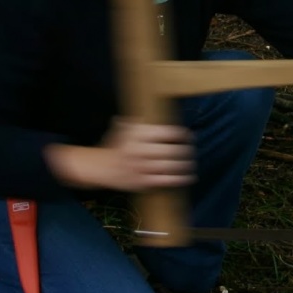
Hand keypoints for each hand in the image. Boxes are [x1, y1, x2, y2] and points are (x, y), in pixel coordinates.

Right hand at [45, 119, 195, 191]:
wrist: (100, 167)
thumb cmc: (116, 145)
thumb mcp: (125, 129)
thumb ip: (140, 122)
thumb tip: (158, 110)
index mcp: (137, 135)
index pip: (165, 132)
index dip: (180, 134)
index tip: (188, 135)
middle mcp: (140, 150)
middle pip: (170, 150)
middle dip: (185, 151)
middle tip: (192, 150)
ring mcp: (141, 167)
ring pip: (170, 166)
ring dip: (185, 165)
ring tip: (192, 163)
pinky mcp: (142, 182)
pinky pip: (165, 180)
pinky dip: (179, 179)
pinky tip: (188, 177)